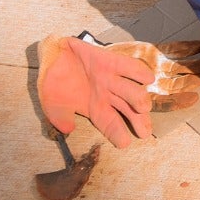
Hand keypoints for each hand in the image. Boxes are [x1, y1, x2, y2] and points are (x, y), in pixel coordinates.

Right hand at [37, 36, 199, 146]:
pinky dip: (138, 71)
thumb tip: (68, 129)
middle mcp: (108, 95)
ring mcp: (111, 79)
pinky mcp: (110, 61)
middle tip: (144, 132)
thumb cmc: (54, 83)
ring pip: (131, 90)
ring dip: (139, 99)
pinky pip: (128, 66)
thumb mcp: (53, 105)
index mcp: (96, 109)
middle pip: (129, 111)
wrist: (51, 56)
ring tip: (143, 108)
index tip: (124, 143)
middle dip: (138, 121)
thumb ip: (60, 118)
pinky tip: (148, 78)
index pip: (111, 125)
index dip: (118, 134)